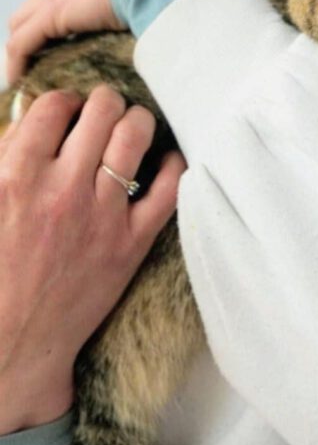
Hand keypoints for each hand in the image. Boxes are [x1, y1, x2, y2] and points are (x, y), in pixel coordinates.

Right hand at [0, 85, 185, 434]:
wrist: (10, 344)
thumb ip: (3, 159)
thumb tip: (27, 119)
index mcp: (15, 176)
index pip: (53, 106)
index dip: (63, 100)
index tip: (66, 109)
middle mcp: (63, 188)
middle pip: (101, 110)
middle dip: (104, 102)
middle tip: (103, 110)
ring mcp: (102, 214)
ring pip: (136, 134)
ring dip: (137, 120)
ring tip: (132, 125)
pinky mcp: (131, 243)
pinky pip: (169, 188)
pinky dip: (173, 164)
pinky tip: (166, 160)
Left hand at [6, 0, 137, 83]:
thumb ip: (132, 11)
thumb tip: (142, 34)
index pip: (54, 3)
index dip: (51, 30)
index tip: (59, 56)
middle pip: (29, 15)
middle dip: (31, 41)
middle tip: (43, 71)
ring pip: (21, 28)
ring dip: (25, 54)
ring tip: (33, 82)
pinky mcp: (50, 14)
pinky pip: (20, 45)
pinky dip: (19, 65)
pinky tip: (23, 85)